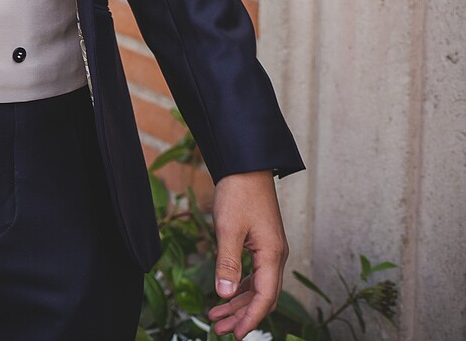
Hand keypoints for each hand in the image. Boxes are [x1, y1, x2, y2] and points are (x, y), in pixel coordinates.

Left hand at [208, 170, 287, 336]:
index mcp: (272, 255)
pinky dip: (239, 287)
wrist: (246, 167)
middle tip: (219, 331)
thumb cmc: (238, 194)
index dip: (251, 318)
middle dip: (242, 315)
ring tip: (216, 318)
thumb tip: (223, 294)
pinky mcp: (261, 244)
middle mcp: (275, 256)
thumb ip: (227, 263)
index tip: (236, 334)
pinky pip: (254, 274)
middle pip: (262, 296)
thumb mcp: (228, 229)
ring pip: (257, 287)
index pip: (265, 297)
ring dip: (238, 303)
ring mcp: (269, 250)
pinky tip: (226, 295)